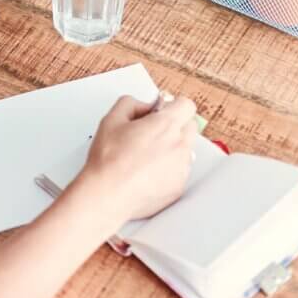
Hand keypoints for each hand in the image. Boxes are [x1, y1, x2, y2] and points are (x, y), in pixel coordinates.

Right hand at [75, 95, 196, 223]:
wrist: (108, 194)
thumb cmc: (109, 160)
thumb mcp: (111, 119)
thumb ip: (131, 103)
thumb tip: (143, 106)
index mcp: (165, 125)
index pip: (186, 105)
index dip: (173, 106)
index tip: (163, 111)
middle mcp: (179, 145)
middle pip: (190, 126)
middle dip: (174, 126)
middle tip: (152, 133)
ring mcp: (181, 167)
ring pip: (185, 150)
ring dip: (172, 148)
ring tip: (146, 156)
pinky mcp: (179, 186)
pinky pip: (180, 171)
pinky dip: (168, 169)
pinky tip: (146, 172)